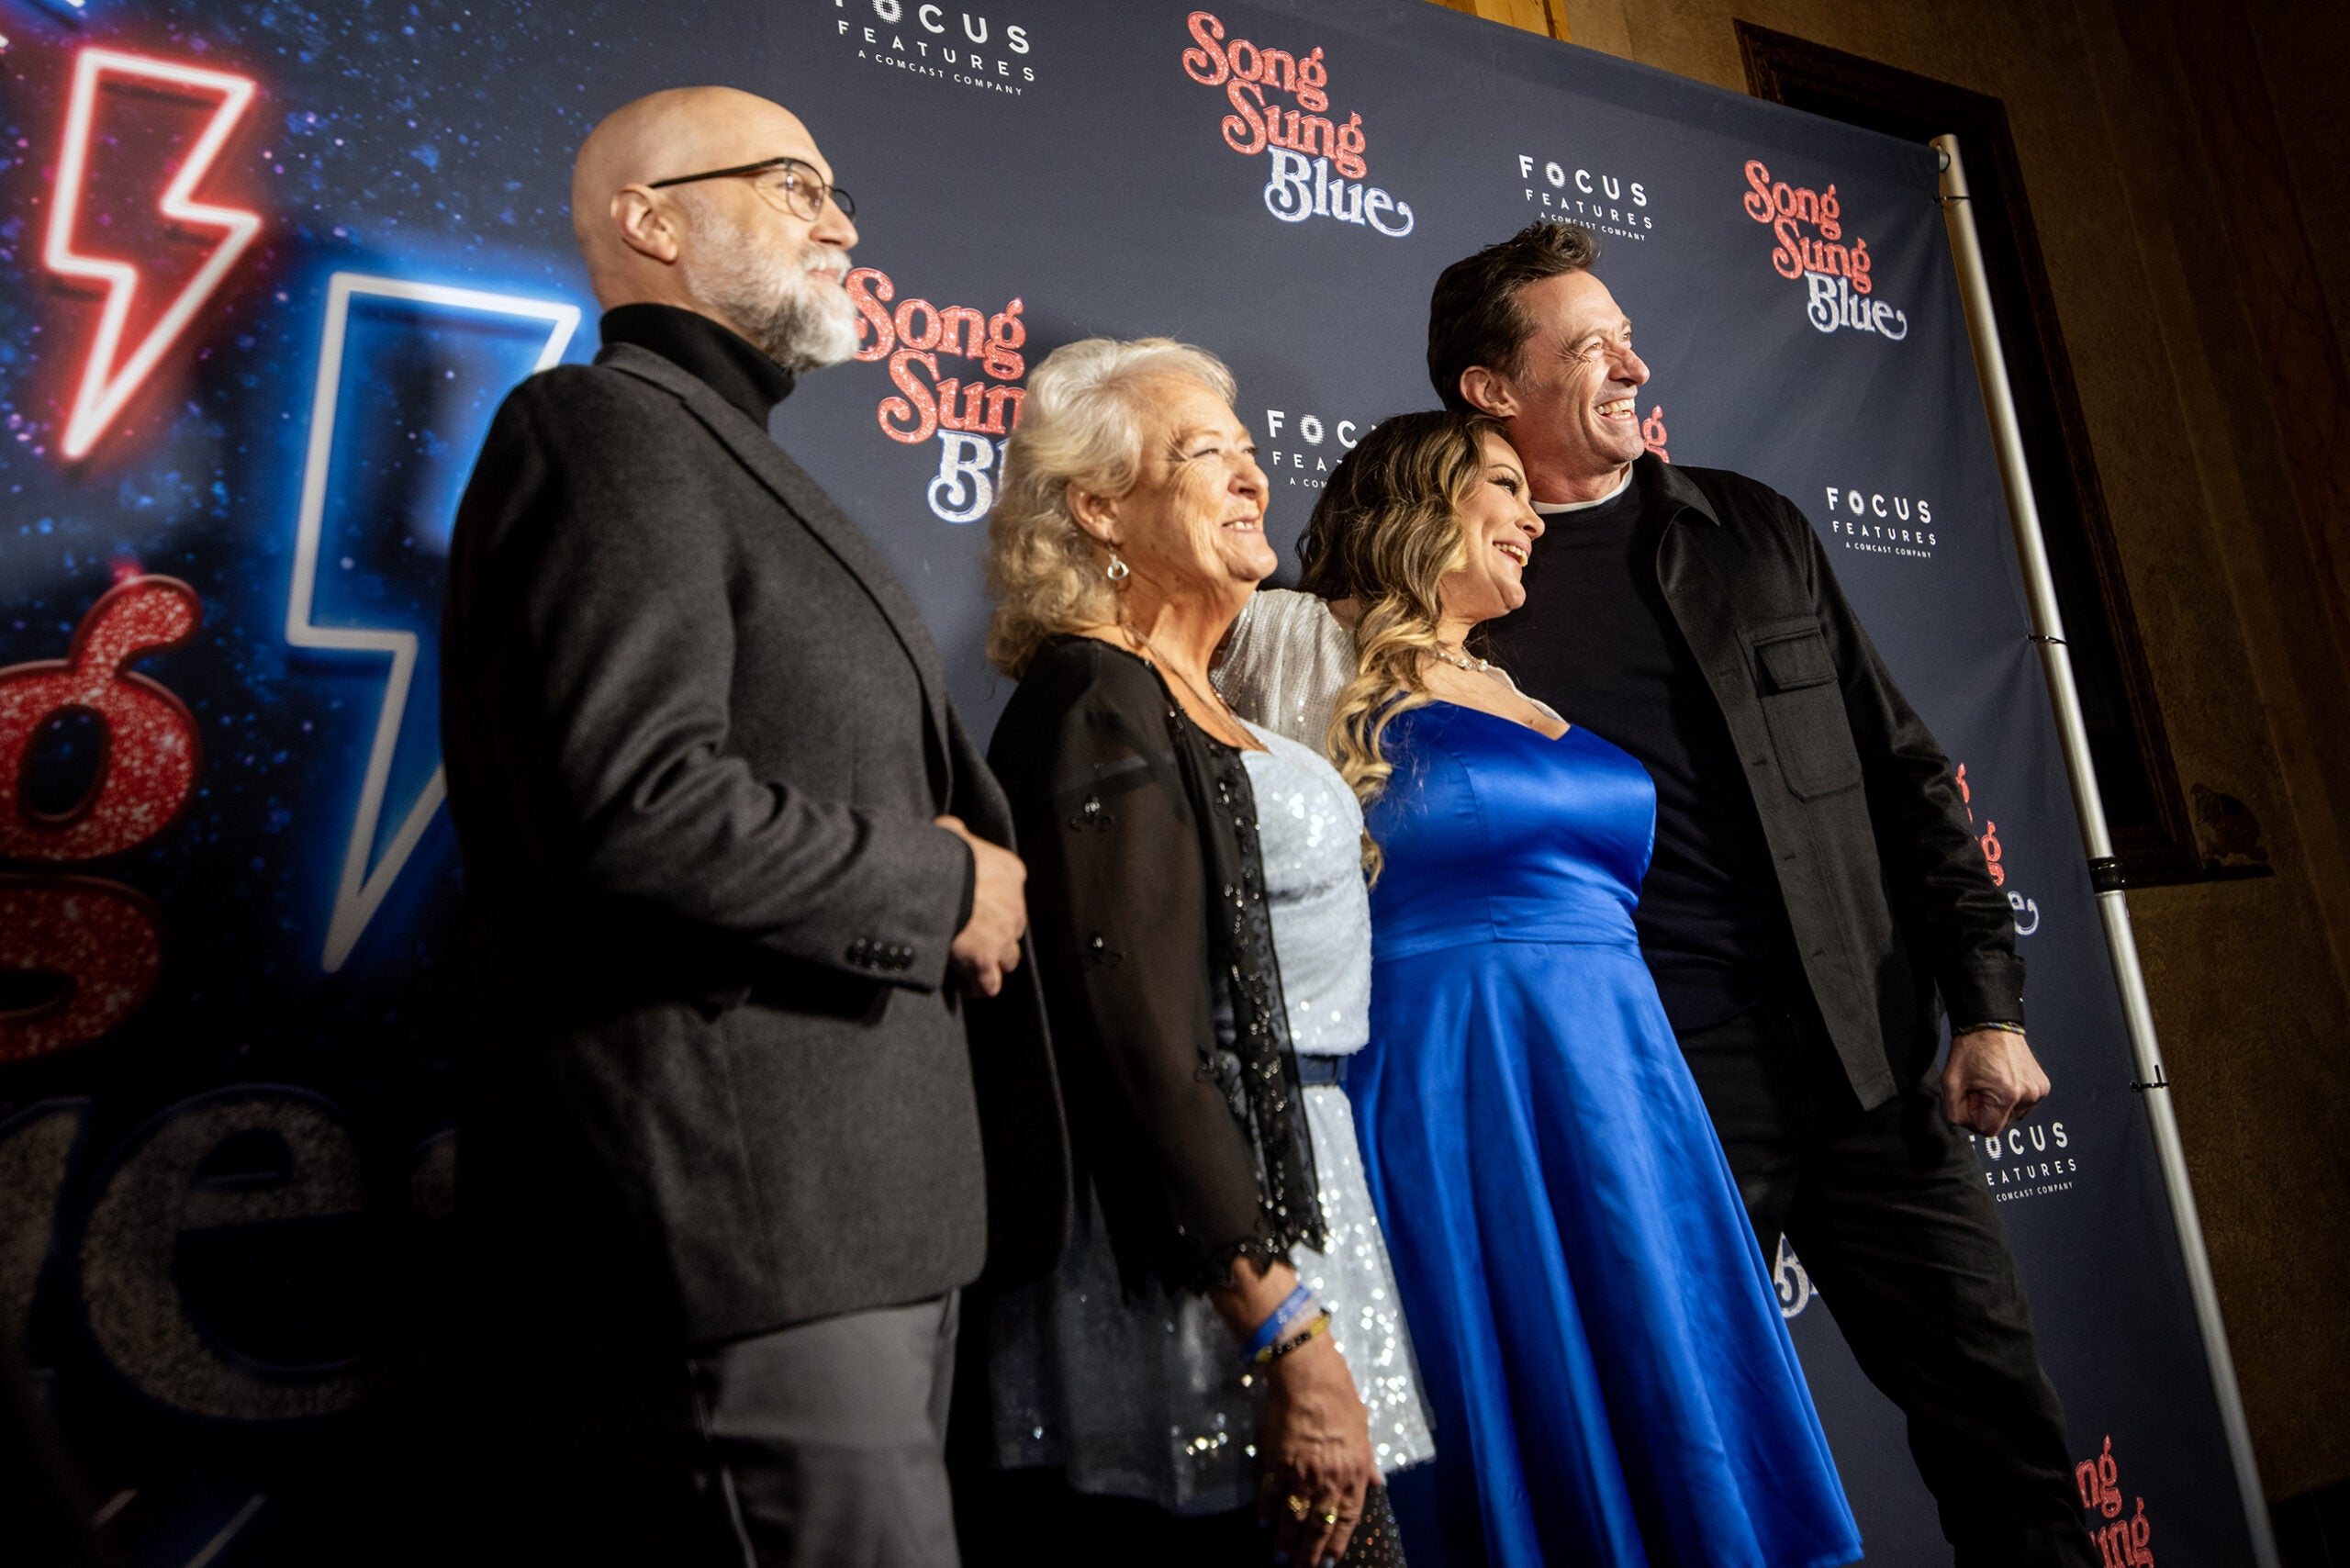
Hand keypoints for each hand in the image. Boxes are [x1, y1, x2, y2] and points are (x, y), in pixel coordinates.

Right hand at [936, 815, 1024, 997]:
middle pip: (1013, 928)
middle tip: (976, 938)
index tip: (979, 908)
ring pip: (1009, 958)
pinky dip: (980, 986)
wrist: (937, 882)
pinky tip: (969, 986)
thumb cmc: (943, 855)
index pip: (1012, 893)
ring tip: (975, 965)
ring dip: (994, 961)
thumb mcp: (951, 831)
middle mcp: (1015, 907)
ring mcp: (1002, 937)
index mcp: (1011, 873)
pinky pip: (990, 983)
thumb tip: (951, 830)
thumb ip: (957, 832)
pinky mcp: (986, 961)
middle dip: (998, 935)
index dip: (995, 903)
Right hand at [1260, 1332, 1376, 1567]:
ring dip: (1287, 1540)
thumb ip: (1367, 1462)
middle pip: (1319, 1524)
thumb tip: (1378, 1484)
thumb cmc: (1340, 1398)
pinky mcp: (1277, 1461)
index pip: (1347, 1518)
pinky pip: (1271, 1493)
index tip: (1329, 1562)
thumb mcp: (1363, 1431)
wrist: (1309, 1378)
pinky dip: (1267, 1511)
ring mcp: (1301, 1472)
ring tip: (1281, 1559)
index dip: (1337, 1543)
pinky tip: (1264, 1525)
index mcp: (1353, 1472)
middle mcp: (1329, 1478)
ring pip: (1294, 1515)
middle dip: (1310, 1551)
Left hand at [1942, 1028, 2051, 1135]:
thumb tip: (1967, 1124)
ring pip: (2012, 1116)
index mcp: (2007, 1095)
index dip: (1973, 1118)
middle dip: (1986, 1110)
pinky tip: (2003, 1080)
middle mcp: (2028, 1094)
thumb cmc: (1971, 1048)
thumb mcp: (1950, 1082)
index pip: (1988, 1131)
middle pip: (2001, 1123)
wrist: (1991, 1024)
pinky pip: (2023, 1104)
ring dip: (1999, 1105)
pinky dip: (2011, 1098)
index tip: (1969, 1099)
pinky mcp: (2043, 1086)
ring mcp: (2038, 1090)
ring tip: (1990, 1081)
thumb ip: (1954, 1112)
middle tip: (1978, 1086)